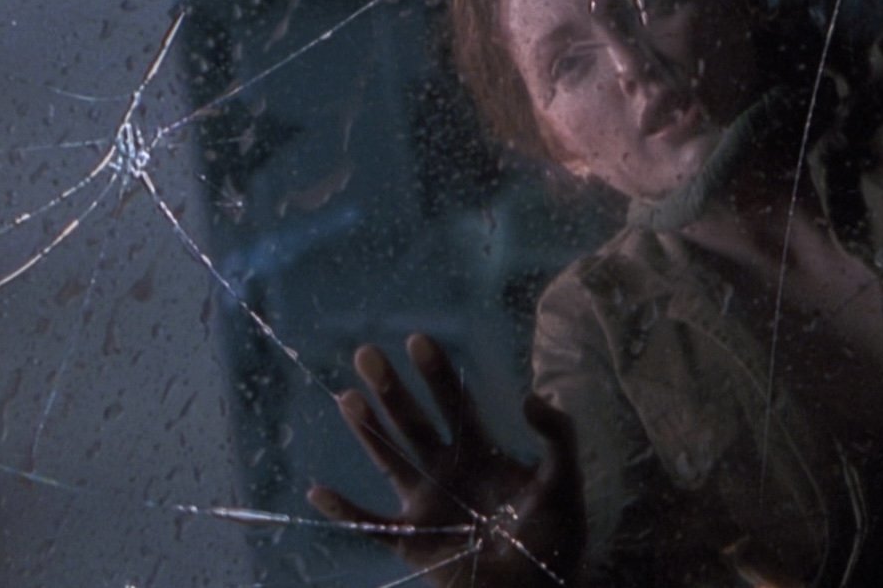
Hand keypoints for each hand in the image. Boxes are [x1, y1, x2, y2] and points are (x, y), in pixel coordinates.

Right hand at [308, 334, 584, 587]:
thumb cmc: (555, 536)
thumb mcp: (564, 480)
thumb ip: (558, 436)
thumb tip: (529, 395)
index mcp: (481, 452)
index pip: (455, 403)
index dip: (437, 373)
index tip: (419, 340)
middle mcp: (447, 470)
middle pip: (413, 422)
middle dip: (392, 388)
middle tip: (367, 353)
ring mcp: (426, 504)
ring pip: (389, 459)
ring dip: (368, 430)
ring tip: (347, 396)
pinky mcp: (413, 541)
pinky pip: (370, 525)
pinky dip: (344, 513)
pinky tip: (318, 492)